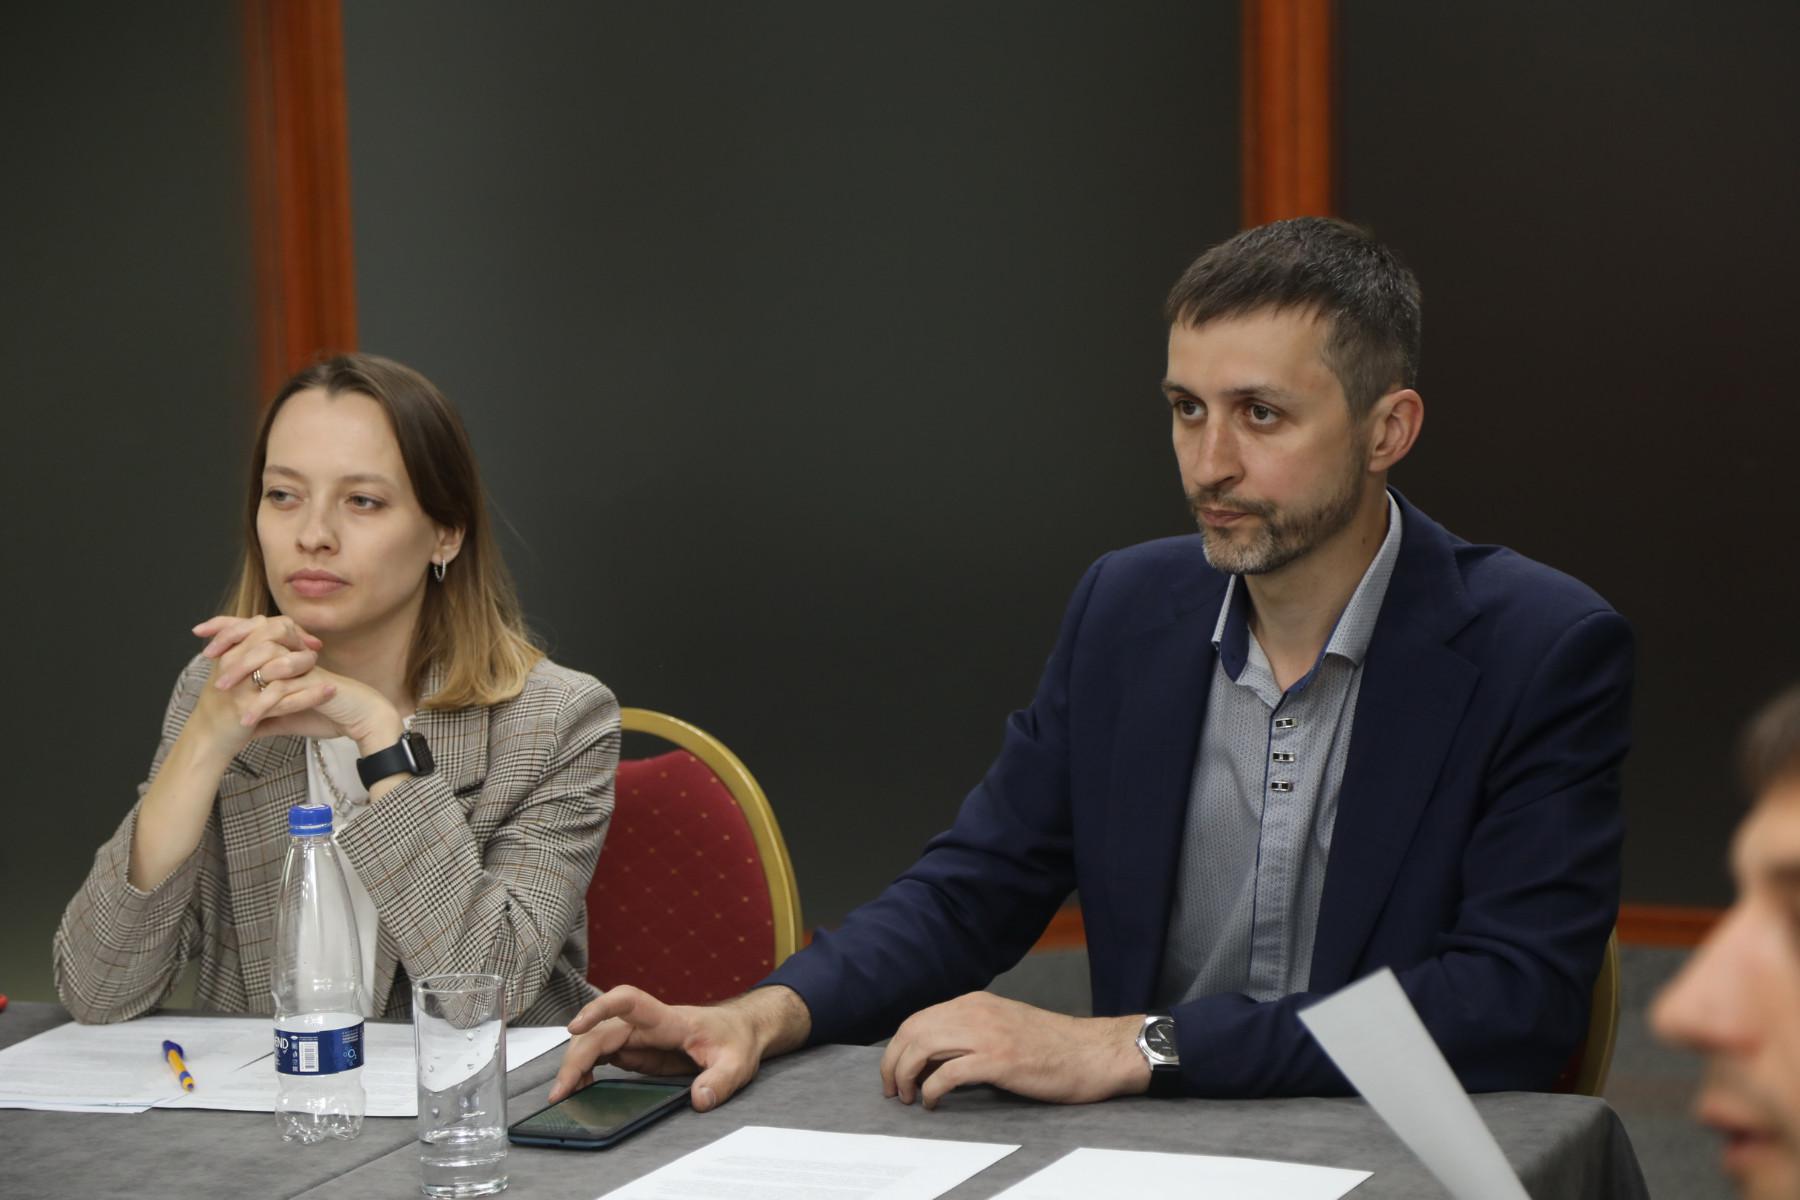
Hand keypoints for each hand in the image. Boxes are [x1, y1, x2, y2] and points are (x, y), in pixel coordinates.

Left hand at [190, 615, 402, 752]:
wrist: (359, 719)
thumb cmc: (326, 713)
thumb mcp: (287, 716)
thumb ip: (264, 715)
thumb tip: (237, 724)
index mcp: (286, 655)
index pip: (255, 632)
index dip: (227, 629)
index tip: (200, 633)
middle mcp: (294, 654)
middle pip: (257, 637)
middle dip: (229, 646)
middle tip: (207, 658)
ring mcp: (303, 667)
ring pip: (266, 660)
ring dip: (242, 675)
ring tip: (223, 693)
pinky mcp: (312, 683)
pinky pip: (282, 690)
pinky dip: (263, 706)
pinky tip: (247, 721)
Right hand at [549, 985, 809, 1112]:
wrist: (740, 1031)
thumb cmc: (736, 1040)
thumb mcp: (738, 1063)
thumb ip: (720, 1081)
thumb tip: (700, 1100)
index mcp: (668, 1020)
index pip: (627, 1001)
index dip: (598, 1009)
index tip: (575, 1027)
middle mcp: (646, 1025)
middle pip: (600, 1032)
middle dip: (576, 1058)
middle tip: (561, 1092)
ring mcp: (638, 1038)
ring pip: (595, 1042)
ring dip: (575, 1064)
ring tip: (564, 1094)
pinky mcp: (636, 1051)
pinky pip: (602, 1055)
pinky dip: (585, 1069)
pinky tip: (579, 1088)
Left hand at [880, 992, 1149, 1108]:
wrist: (1093, 1052)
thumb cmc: (1052, 1046)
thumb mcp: (1003, 1025)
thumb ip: (971, 1031)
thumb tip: (933, 1056)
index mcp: (975, 1003)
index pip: (918, 1019)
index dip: (898, 1048)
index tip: (894, 1072)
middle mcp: (976, 1012)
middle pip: (913, 1031)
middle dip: (893, 1063)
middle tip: (893, 1090)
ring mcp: (987, 1035)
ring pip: (923, 1048)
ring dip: (906, 1075)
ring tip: (908, 1098)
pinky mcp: (999, 1061)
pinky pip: (947, 1073)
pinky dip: (931, 1090)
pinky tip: (933, 1102)